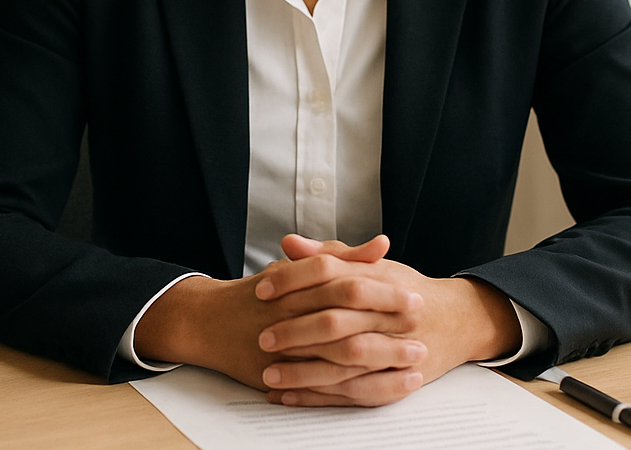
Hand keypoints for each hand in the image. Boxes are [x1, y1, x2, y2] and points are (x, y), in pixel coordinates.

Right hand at [130, 238, 422, 393]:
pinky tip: (389, 384)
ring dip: (382, 358)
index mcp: (297, 283)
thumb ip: (342, 256)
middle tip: (421, 326)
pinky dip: (361, 386)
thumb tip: (382, 244)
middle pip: (346, 321)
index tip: (415, 293)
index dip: (383, 290)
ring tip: (415, 357)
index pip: (345, 283)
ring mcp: (285, 348)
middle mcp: (289, 314)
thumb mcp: (299, 268)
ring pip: (339, 357)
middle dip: (388, 325)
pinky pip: (328, 387)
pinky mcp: (283, 375)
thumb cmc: (262, 292)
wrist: (209, 322)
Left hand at [253, 234, 520, 406]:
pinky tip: (291, 396)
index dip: (294, 281)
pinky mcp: (396, 379)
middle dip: (297, 332)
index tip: (262, 289)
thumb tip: (288, 243)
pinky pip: (356, 393)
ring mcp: (395, 349)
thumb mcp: (371, 266)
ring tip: (270, 374)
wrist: (457, 320)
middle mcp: (387, 314)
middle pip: (337, 322)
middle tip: (263, 337)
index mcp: (378, 280)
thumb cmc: (405, 289)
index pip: (331, 275)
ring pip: (345, 363)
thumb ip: (329, 255)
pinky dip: (321, 397)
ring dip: (305, 372)